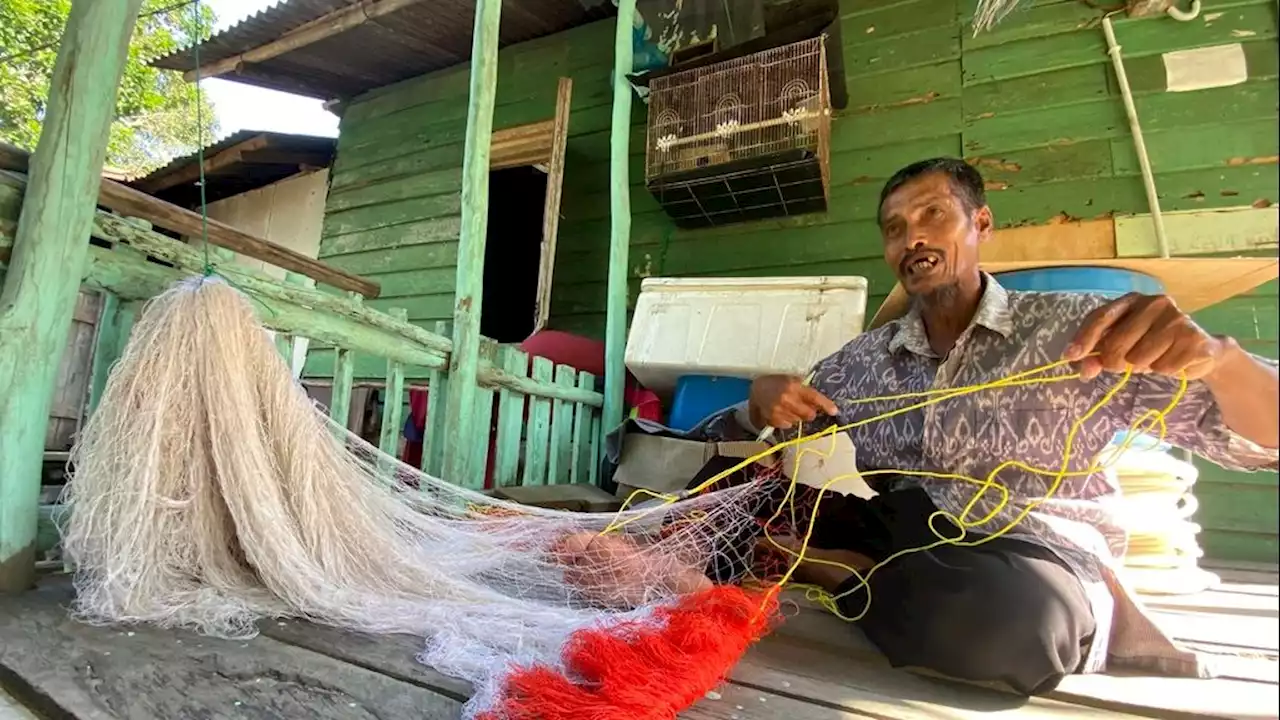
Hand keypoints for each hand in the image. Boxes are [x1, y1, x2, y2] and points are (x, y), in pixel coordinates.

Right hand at [749, 374, 837, 429]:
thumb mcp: (791, 380)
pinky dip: (787, 421)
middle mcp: (787, 399)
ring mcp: (779, 410)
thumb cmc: (776, 383)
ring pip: (798, 421)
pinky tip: (780, 413)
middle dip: (809, 412)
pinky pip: (788, 425)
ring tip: (788, 408)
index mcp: (794, 386)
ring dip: (796, 416)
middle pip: (809, 414)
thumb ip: (805, 390)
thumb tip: (820, 404)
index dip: (826, 405)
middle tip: (802, 407)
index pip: (814, 397)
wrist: (756, 389)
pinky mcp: (773, 419)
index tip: (834, 411)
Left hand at [1064, 293, 1226, 380]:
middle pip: (1116, 343)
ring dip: (1142, 367)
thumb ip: (1099, 356)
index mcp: (1133, 301)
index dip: (1084, 338)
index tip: (1070, 356)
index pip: (1101, 317)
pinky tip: (1174, 360)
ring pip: (1138, 359)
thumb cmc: (1155, 346)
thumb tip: (1083, 367)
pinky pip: (1162, 367)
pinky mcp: (1193, 338)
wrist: (1202, 351)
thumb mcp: (1123, 348)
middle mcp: (1155, 303)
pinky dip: (1164, 371)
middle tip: (1128, 363)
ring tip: (1155, 358)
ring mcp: (1177, 319)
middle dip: (1115, 362)